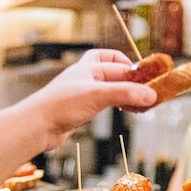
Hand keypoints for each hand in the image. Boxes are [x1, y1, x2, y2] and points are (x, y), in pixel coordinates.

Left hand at [19, 49, 155, 146]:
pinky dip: (116, 104)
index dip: (136, 70)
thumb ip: (125, 93)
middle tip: (148, 88)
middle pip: (114, 71)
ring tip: (141, 103)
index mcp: (88, 67)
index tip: (153, 79)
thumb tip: (151, 95)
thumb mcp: (97, 95)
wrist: (37, 126)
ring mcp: (82, 93)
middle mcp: (85, 77)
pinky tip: (122, 110)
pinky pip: (103, 102)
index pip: (119, 64)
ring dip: (125, 93)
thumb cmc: (61, 105)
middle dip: (131, 79)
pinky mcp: (79, 109)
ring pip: (109, 88)